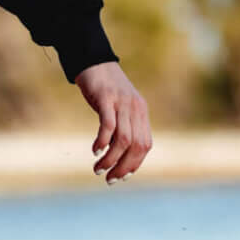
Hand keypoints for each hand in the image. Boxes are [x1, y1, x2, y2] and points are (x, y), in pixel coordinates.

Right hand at [75, 60, 150, 182]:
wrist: (93, 61)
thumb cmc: (104, 88)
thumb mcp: (119, 107)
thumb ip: (123, 125)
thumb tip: (119, 153)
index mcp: (141, 113)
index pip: (145, 145)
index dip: (135, 164)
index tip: (121, 176)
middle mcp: (136, 109)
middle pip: (136, 146)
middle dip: (123, 167)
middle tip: (109, 179)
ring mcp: (122, 103)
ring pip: (123, 139)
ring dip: (111, 159)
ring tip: (98, 169)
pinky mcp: (106, 98)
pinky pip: (109, 125)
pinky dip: (103, 141)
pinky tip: (95, 151)